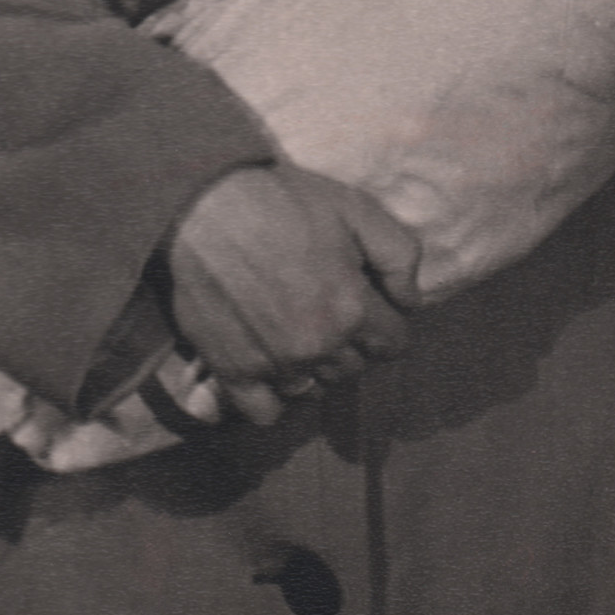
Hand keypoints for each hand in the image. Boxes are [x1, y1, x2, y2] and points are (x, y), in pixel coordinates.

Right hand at [167, 162, 419, 426]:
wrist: (204, 205)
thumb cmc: (285, 201)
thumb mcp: (358, 209)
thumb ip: (400, 256)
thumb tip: (410, 301)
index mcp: (352, 309)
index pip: (394, 344)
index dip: (385, 321)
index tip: (366, 301)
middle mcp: (317, 346)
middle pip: (354, 367)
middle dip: (350, 341)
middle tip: (326, 305)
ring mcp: (274, 364)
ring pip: (314, 388)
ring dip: (313, 365)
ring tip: (295, 326)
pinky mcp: (232, 372)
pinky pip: (267, 412)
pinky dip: (273, 395)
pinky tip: (270, 361)